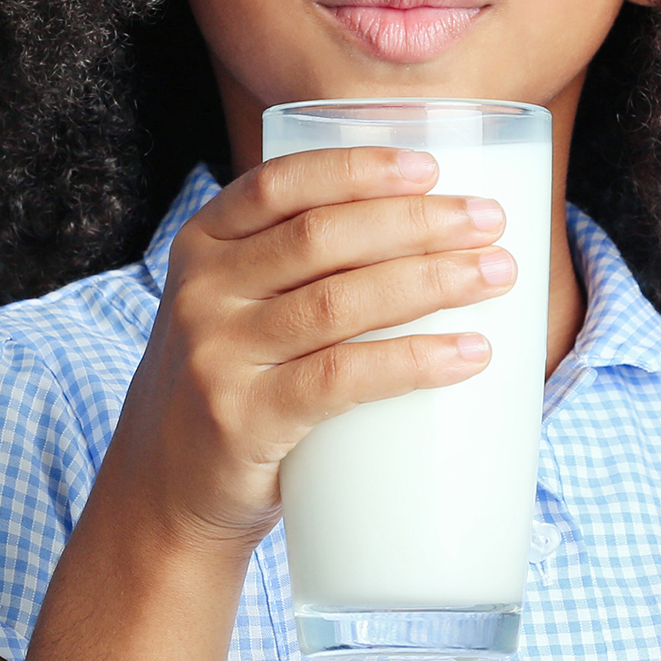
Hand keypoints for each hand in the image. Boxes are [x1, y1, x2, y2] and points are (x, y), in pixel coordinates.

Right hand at [99, 146, 517, 558]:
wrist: (164, 493)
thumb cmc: (233, 386)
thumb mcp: (234, 309)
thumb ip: (297, 268)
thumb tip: (437, 232)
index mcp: (202, 246)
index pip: (280, 184)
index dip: (358, 168)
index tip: (430, 167)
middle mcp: (202, 292)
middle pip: (322, 237)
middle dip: (416, 221)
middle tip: (489, 222)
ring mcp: (218, 357)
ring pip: (339, 301)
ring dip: (431, 281)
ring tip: (496, 275)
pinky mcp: (244, 420)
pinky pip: (341, 378)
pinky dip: (414, 361)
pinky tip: (468, 353)